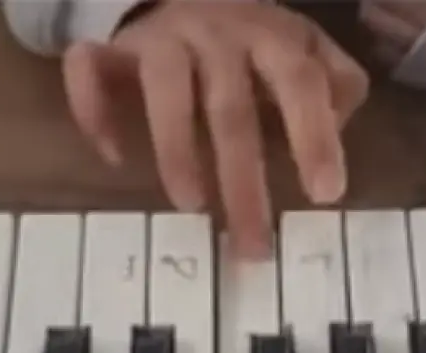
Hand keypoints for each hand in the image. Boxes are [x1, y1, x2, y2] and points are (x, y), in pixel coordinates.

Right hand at [61, 0, 369, 256]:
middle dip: (243, 181)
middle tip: (252, 245)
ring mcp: (160, 38)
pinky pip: (89, 71)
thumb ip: (336, 84)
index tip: (325, 195)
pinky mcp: (112, 48)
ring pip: (164, 91)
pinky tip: (113, 155)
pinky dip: (95, 112)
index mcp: (270, 36)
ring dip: (176, 150)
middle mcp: (215, 33)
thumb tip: (336, 127)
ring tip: (191, 206)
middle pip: (230, 108)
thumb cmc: (253, 41)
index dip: (314, 136)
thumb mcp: (305, 51)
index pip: (299, 82)